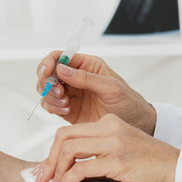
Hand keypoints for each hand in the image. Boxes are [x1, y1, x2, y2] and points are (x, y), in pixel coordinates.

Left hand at [33, 114, 178, 181]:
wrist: (177, 167)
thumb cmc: (147, 161)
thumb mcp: (120, 146)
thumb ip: (96, 149)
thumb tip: (68, 164)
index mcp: (108, 122)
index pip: (69, 131)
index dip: (53, 150)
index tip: (47, 167)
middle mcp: (109, 128)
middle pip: (64, 137)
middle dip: (49, 158)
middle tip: (42, 176)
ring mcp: (114, 143)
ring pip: (69, 149)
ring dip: (56, 169)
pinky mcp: (119, 160)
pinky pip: (82, 168)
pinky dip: (68, 179)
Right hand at [36, 51, 156, 134]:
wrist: (134, 124)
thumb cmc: (128, 102)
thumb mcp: (111, 88)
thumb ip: (86, 78)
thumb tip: (62, 69)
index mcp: (86, 66)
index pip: (60, 57)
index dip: (49, 63)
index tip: (46, 72)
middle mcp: (75, 78)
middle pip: (48, 73)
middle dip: (47, 83)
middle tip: (58, 93)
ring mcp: (70, 94)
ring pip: (46, 90)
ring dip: (50, 97)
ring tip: (65, 104)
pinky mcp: (67, 109)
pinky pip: (50, 105)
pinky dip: (52, 108)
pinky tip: (65, 111)